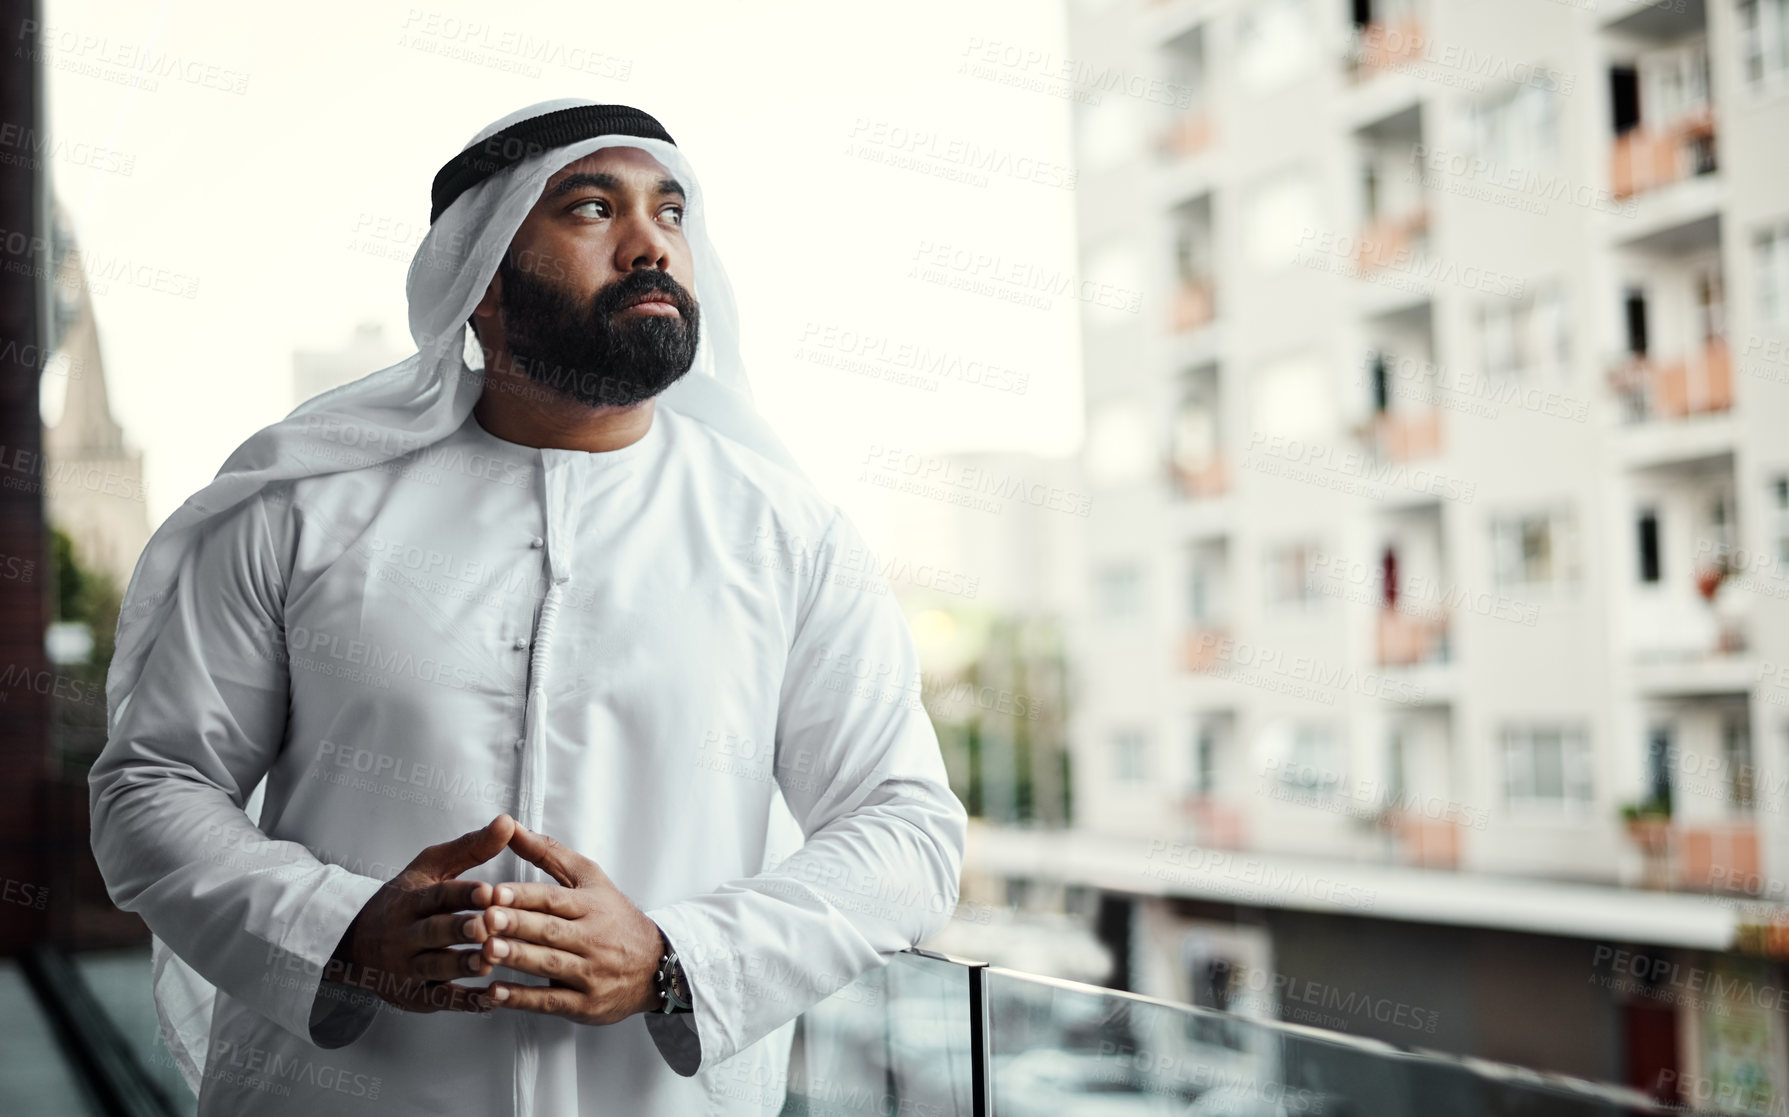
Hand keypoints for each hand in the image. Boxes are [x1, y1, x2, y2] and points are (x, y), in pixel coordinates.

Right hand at [327, 813, 516, 1013]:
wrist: (356, 942)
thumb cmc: (406, 900)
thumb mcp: (431, 868)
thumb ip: (470, 848)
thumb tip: (507, 823)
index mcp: (412, 899)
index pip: (438, 895)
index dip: (463, 894)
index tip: (489, 891)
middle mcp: (406, 934)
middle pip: (434, 932)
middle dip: (460, 930)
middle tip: (487, 927)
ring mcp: (408, 967)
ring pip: (436, 967)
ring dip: (463, 966)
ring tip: (488, 961)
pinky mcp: (415, 996)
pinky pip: (440, 1000)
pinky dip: (465, 1002)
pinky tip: (491, 999)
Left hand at [474, 823, 663, 1024]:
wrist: (656, 966)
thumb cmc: (613, 918)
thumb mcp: (590, 879)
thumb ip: (548, 853)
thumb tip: (510, 826)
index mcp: (592, 905)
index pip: (555, 899)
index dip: (525, 896)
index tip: (496, 893)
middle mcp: (593, 938)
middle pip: (551, 931)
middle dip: (518, 925)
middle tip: (486, 919)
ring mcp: (591, 973)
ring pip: (550, 965)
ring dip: (518, 959)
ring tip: (487, 951)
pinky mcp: (586, 1004)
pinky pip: (552, 1001)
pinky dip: (523, 999)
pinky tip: (496, 993)